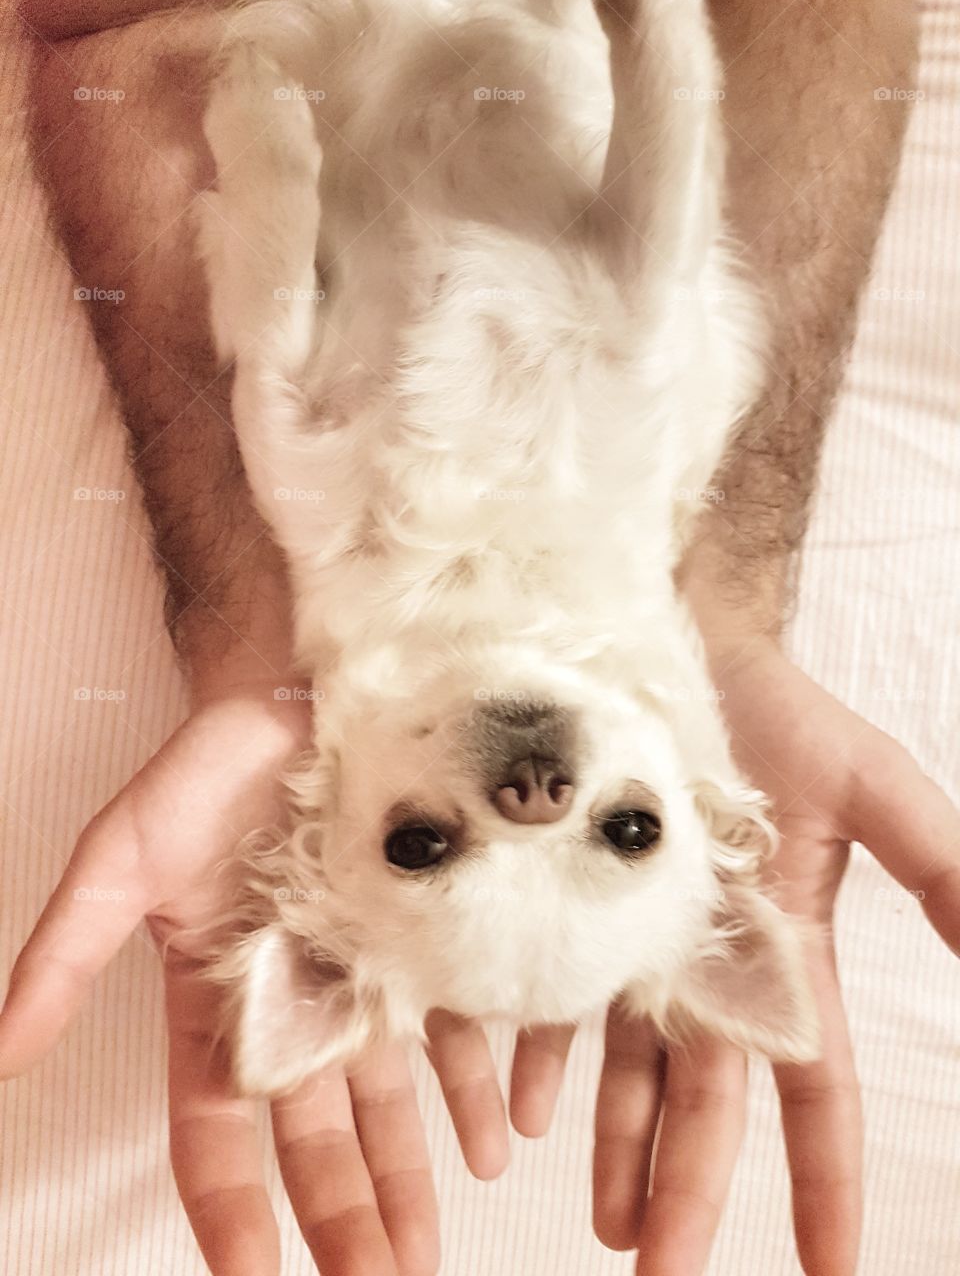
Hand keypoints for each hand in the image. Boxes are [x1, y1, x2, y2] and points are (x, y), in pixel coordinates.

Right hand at [0, 682, 446, 1275]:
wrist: (298, 696)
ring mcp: (361, 976)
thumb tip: (4, 1051)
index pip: (215, 1132)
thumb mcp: (119, 860)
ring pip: (386, 1102)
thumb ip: (64, 955)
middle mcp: (288, 1004)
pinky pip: (450, 1027)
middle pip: (312, 1139)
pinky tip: (498, 1136)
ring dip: (407, 1180)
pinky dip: (472, 1085)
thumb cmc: (203, 773)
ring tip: (426, 1249)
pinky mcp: (420, 939)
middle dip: (338, 1221)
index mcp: (211, 1003)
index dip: (231, 1209)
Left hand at [590, 638, 959, 1274]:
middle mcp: (707, 960)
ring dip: (618, 1148)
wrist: (676, 638)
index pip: (813, 1086)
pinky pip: (547, 996)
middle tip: (662, 1274)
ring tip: (607, 1225)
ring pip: (624, 1068)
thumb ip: (944, 870)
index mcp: (785, 949)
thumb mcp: (875, 785)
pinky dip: (536, 1058)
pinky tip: (520, 1113)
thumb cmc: (777, 709)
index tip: (833, 1270)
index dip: (827, 1178)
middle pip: (705, 1099)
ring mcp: (632, 934)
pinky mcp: (564, 899)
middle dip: (694, 1189)